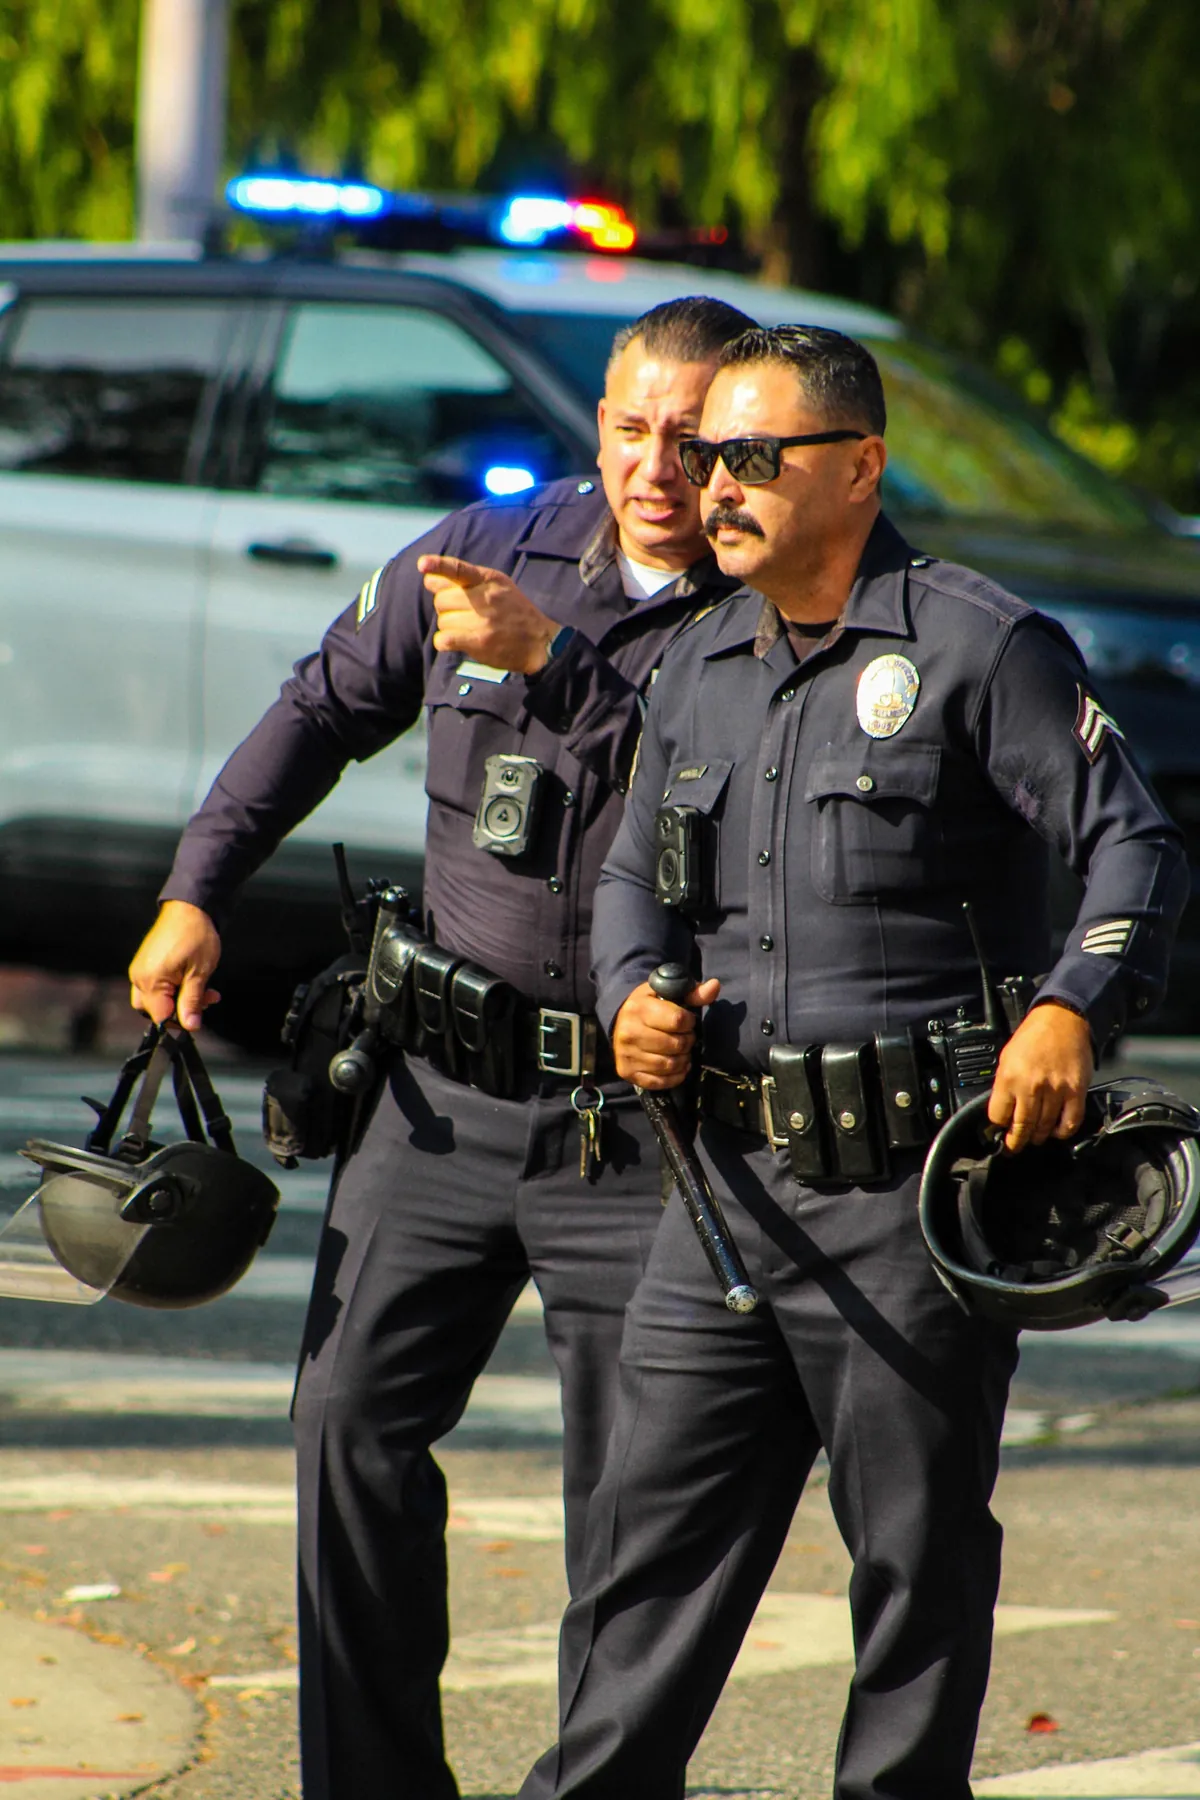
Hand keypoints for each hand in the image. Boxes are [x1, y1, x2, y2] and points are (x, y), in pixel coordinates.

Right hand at [128, 901, 221, 1031]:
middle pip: (154, 1010)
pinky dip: (174, 988)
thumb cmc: (196, 936)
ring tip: (205, 991)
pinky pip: (156, 986)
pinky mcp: (147, 964)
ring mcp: (141, 970)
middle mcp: (139, 977)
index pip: (160, 1017)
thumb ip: (192, 1001)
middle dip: (180, 1011)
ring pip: (156, 999)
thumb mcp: (199, 973)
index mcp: (150, 981)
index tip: (198, 1017)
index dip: (180, 1022)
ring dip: (179, 1000)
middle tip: (204, 1001)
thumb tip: (190, 1026)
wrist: (191, 907)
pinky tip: (194, 982)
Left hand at [420, 555, 559, 674]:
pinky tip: (453, 641)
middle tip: (462, 614)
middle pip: (441, 600)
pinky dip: (444, 641)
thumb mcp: (498, 585)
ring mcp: (482, 621)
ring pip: (443, 620)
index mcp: (488, 580)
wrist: (539, 640)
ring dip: (449, 626)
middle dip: (446, 608)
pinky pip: (445, 639)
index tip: (422, 565)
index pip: (459, 569)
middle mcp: (485, 598)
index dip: (438, 566)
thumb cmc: (513, 610)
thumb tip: (428, 579)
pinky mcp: (479, 642)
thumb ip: (465, 580)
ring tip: (467, 628)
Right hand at [612, 977, 720, 1089]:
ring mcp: (626, 1055)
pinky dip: (674, 1076)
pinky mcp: (627, 1072)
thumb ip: (693, 992)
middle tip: (685, 1037)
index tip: (686, 1020)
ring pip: (669, 1065)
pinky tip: (676, 1066)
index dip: (689, 1022)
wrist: (620, 1021)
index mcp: (638, 1008)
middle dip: (688, 1041)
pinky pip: (660, 1082)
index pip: (678, 1020)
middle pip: (676, 1045)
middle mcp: (629, 1032)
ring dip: (683, 1060)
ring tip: (681, 1051)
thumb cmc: (649, 1005)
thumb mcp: (667, 993)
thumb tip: (715, 986)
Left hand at [987, 1001, 1093, 1152]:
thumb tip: (1000, 1112)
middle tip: (1013, 1148)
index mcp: (1009, 1077)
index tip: (997, 1134)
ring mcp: (1055, 1090)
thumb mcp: (1006, 1058)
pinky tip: (1056, 1131)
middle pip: (1021, 1128)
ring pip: (1044, 1128)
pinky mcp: (1076, 1091)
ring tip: (1034, 1138)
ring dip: (1038, 1138)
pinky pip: (1069, 1122)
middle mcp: (1031, 1086)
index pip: (998, 1116)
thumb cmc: (1033, 1036)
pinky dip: (1062, 1132)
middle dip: (1015, 1143)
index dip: (997, 1128)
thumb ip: (1003, 1086)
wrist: (1063, 1019)